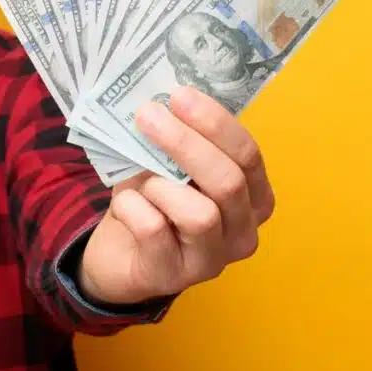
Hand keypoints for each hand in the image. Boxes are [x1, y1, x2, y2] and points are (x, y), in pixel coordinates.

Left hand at [77, 85, 274, 306]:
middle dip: (186, 144)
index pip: (248, 155)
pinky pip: (154, 231)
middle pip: (228, 182)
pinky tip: (124, 204)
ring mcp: (212, 260)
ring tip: (142, 180)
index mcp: (252, 196)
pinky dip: (132, 208)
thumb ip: (173, 139)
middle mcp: (242, 231)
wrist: (119, 253)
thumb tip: (159, 101)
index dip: (215, 123)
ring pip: (200, 215)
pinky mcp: (173, 276)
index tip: (180, 94)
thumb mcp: (165, 164)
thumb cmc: (152, 200)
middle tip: (148, 115)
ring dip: (161, 186)